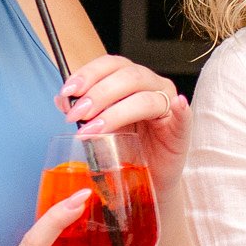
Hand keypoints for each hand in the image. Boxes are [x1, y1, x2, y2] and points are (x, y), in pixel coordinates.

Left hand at [57, 54, 190, 189]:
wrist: (146, 180)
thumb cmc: (126, 149)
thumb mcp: (101, 127)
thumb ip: (84, 111)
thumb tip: (62, 100)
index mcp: (132, 80)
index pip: (111, 65)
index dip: (89, 74)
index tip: (68, 92)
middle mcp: (152, 86)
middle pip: (128, 77)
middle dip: (98, 94)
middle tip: (77, 115)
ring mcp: (169, 106)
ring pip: (145, 98)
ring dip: (116, 112)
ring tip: (94, 129)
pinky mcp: (181, 129)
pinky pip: (183, 115)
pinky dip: (180, 109)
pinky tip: (176, 105)